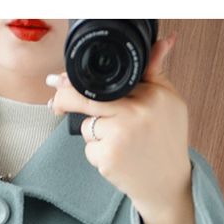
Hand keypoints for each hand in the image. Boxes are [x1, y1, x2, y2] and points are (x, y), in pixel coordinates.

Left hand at [48, 33, 192, 220]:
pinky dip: (97, 152)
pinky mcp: (108, 158)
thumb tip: (162, 40)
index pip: (108, 80)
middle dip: (64, 98)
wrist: (167, 183)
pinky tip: (116, 156)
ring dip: (94, 132)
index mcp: (151, 94)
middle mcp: (135, 113)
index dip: (78, 78)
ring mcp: (119, 136)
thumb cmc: (167, 140)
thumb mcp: (170, 101)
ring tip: (120, 141)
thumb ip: (156, 72)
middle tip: (54, 102)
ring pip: (87, 126)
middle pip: (86, 98)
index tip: (60, 79)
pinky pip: (89, 148)